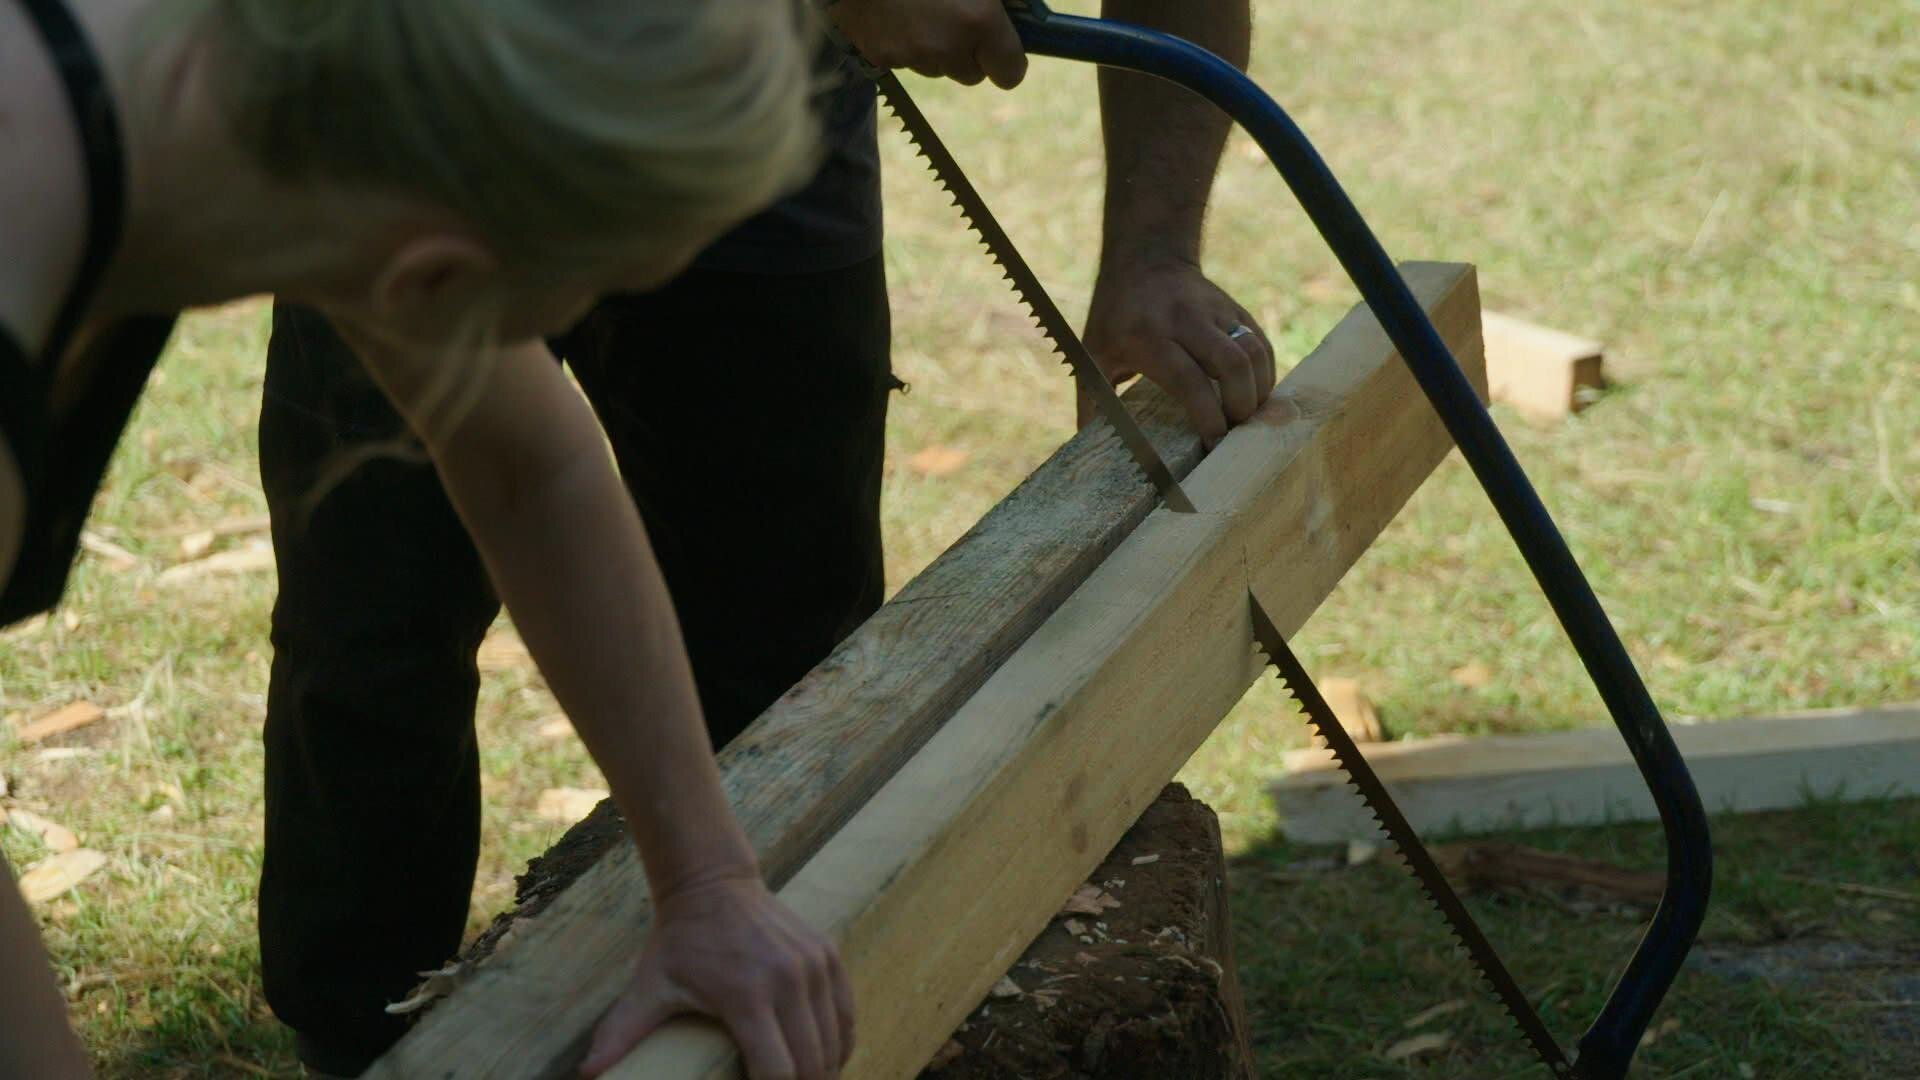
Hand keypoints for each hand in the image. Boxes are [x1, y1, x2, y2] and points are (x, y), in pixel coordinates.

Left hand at [580, 870, 852, 1078]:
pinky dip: (840, 1043)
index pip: (778, 1071)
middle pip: (812, 1063)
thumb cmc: (680, 941)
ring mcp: (814, 965)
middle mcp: (789, 980)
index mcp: (747, 995)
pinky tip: (826, 1059)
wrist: (713, 882)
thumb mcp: (648, 987)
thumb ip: (620, 1033)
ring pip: (835, 1041)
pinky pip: (846, 1013)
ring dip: (823, 1071)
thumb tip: (586, 1074)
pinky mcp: (828, 955)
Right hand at [830, 0, 1028, 88]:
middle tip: (958, 17)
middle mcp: (948, 47)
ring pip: (936, 67)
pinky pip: (904, 60)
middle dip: (970, 52)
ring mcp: (911, 56)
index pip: (1011, 73)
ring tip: (922, 7)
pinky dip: (904, 41)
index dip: (1009, 62)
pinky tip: (896, 11)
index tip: (1003, 49)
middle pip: (972, 75)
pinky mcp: (880, 57)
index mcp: (979, 20)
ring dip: (936, 47)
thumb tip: (1020, 8)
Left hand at [1081, 258, 1274, 445]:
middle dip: (1241, 407)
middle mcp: (1187, 320)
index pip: (1188, 379)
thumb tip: (1085, 449)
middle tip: (1235, 433)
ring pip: (1254, 353)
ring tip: (1247, 416)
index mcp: (1149, 336)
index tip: (1213, 443)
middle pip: (1232, 365)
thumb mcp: (1093, 352)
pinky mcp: (1236, 310)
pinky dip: (1264, 374)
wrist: (1145, 259)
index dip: (1207, 415)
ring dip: (1258, 391)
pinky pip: (1261, 345)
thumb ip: (1092, 399)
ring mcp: (1216, 312)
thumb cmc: (1114, 316)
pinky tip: (1254, 394)